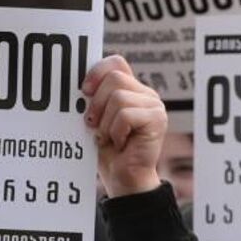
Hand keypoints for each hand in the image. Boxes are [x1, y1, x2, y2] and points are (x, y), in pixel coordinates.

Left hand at [83, 55, 166, 196]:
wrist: (122, 178)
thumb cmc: (108, 150)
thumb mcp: (97, 117)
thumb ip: (95, 97)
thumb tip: (82, 83)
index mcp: (132, 90)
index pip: (116, 62)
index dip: (97, 72)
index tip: (84, 91)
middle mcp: (146, 94)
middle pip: (115, 78)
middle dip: (97, 102)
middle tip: (94, 123)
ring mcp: (154, 106)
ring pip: (119, 97)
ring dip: (106, 121)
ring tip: (109, 137)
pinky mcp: (157, 119)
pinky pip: (126, 115)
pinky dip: (116, 131)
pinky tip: (121, 142)